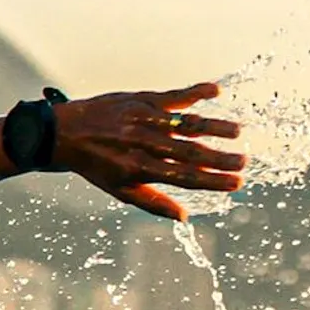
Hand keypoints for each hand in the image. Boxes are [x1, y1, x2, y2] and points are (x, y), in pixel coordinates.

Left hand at [53, 82, 245, 219]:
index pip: (184, 177)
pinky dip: (194, 92)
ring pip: (184, 124)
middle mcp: (142, 143)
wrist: (64, 133)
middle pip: (189, 152)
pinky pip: (172, 95)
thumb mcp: (120, 190)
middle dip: (219, 158)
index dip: (212, 181)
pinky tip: (215, 91)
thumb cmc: (97, 165)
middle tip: (245, 162)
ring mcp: (142, 119)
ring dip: (213, 126)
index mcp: (139, 169)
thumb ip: (154, 203)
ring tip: (237, 131)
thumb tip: (184, 219)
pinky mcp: (140, 99)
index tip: (236, 184)